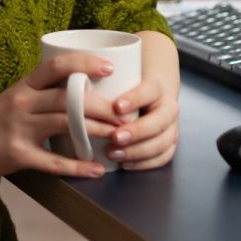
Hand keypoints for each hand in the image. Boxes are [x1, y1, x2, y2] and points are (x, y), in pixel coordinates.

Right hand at [0, 52, 121, 179]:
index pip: (56, 66)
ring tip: (118, 135)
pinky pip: (53, 161)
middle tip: (123, 113)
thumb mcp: (14, 97)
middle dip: (100, 105)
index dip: (84, 64)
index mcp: (24, 86)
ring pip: (65, 124)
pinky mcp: (19, 155)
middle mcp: (23, 103)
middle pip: (68, 97)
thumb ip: (41, 93)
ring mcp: (20, 129)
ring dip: (96, 130)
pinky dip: (77, 166)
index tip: (109, 69)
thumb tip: (79, 90)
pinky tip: (96, 169)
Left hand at [102, 32, 179, 170]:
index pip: (149, 90)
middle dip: (136, 131)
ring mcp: (172, 126)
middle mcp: (168, 105)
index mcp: (156, 85)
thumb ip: (103, 79)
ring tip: (114, 153)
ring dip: (138, 151)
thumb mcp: (123, 75)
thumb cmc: (131, 83)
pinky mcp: (169, 142)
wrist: (155, 91)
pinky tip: (125, 164)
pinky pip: (163, 157)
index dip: (134, 98)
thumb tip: (68, 79)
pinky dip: (145, 163)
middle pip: (158, 121)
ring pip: (162, 142)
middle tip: (113, 137)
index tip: (115, 106)